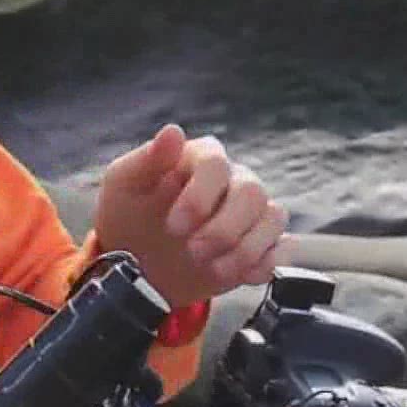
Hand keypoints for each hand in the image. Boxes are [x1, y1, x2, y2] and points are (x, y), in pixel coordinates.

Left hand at [92, 124, 288, 308]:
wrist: (138, 264)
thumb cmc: (129, 215)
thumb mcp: (125, 185)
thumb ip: (147, 159)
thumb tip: (173, 132)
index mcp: (201, 157)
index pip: (217, 165)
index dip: (199, 198)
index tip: (173, 227)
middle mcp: (234, 179)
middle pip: (252, 193)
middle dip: (223, 230)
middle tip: (193, 252)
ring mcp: (251, 212)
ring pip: (272, 219)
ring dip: (243, 251)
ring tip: (211, 268)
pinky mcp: (261, 245)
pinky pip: (281, 250)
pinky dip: (261, 266)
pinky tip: (232, 274)